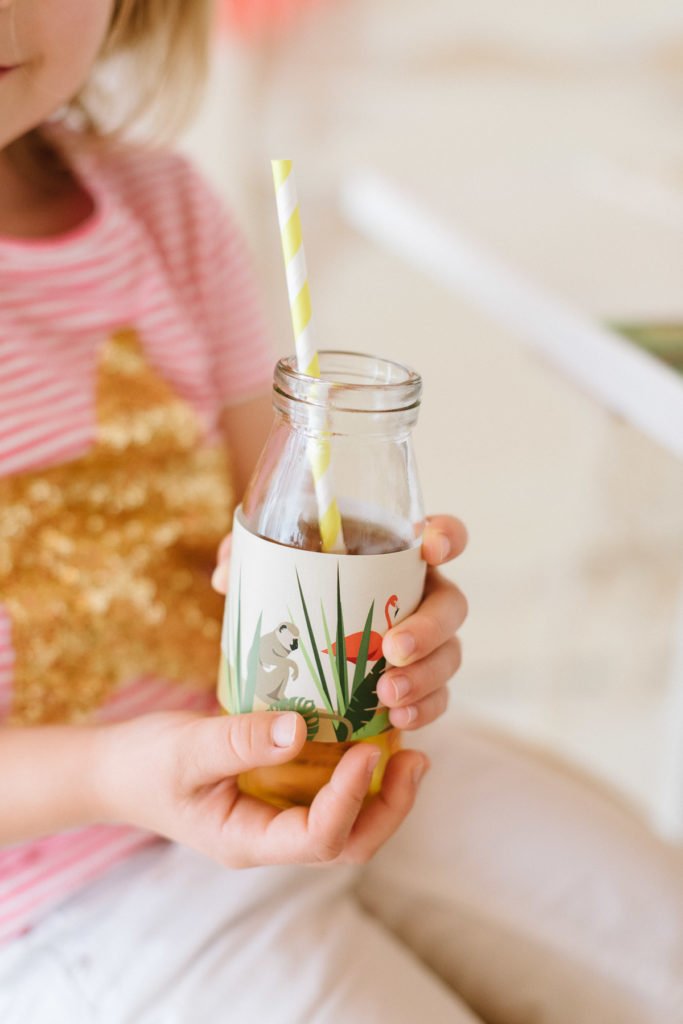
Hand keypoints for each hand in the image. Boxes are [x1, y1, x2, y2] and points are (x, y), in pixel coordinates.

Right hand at [97, 710, 427, 867]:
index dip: (350, 800)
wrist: (116, 768)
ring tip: (406, 749)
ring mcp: (277, 817)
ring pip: (347, 822)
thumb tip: (299, 729)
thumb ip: (239, 740)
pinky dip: (358, 772)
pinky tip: (370, 735)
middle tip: (414, 758)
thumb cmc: (144, 762)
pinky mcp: (279, 792)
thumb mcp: (186, 748)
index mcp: (248, 840)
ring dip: (382, 791)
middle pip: (348, 842)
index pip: (318, 839)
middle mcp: (272, 837)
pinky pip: (330, 792)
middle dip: (388, 806)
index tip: (365, 752)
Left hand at [211, 515, 467, 733]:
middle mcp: (421, 595)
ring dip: (426, 676)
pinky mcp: (420, 683)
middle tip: (393, 648)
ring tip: (387, 696)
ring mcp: (427, 641)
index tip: (428, 549)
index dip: (445, 537)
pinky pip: (438, 697)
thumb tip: (226, 577)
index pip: (440, 536)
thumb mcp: (266, 568)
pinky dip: (424, 709)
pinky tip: (398, 719)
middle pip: (452, 605)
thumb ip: (245, 558)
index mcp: (396, 555)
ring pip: (450, 655)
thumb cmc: (289, 592)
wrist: (295, 647)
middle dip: (430, 627)